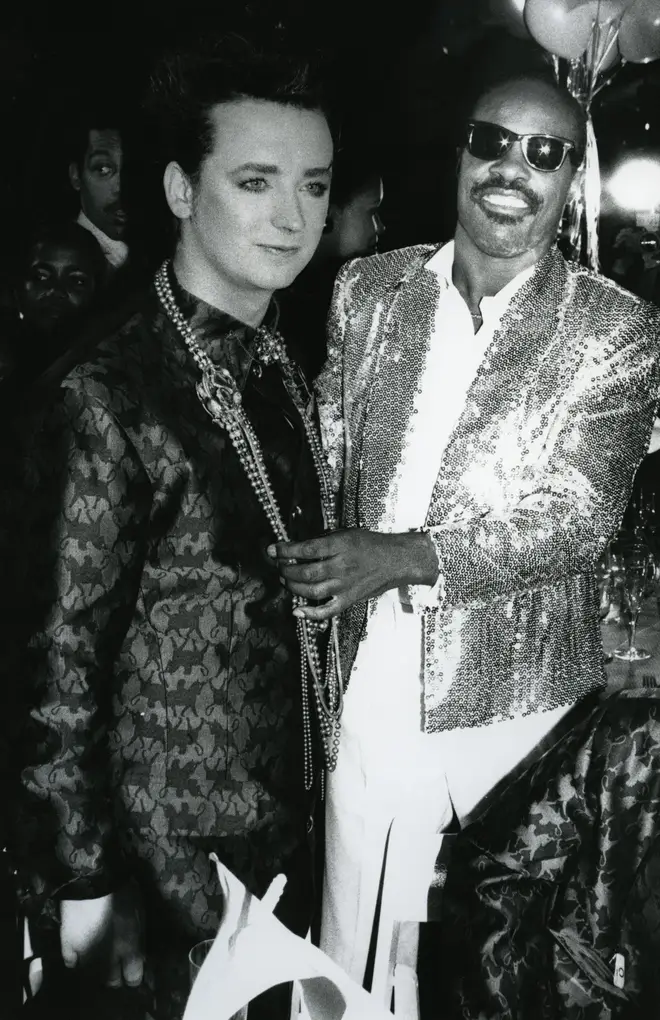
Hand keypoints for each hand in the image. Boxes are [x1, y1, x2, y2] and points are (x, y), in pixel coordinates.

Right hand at [60, 884, 143, 987]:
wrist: (95, 879)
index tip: (131, 968)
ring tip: (97, 956)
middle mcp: (110, 960)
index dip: (132, 974)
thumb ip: (138, 938)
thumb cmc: (124, 891)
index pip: (133, 979)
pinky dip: (75, 959)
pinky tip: (79, 951)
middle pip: (112, 982)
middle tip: (113, 962)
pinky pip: (71, 964)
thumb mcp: (140, 914)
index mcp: (131, 950)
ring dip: (95, 969)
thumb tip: (138, 954)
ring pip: (91, 977)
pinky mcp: (68, 948)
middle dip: (114, 974)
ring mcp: (87, 957)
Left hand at [268, 528, 437, 621]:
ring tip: (286, 579)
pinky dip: (310, 613)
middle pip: (305, 572)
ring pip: (311, 590)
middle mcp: (342, 566)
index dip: (285, 550)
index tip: (272, 549)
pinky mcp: (350, 599)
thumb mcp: (346, 534)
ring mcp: (346, 585)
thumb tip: (297, 548)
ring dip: (293, 586)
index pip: (306, 549)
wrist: (397, 560)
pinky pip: (327, 611)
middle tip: (279, 565)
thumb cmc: (371, 544)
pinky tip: (297, 610)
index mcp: (341, 546)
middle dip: (286, 569)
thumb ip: (323, 541)